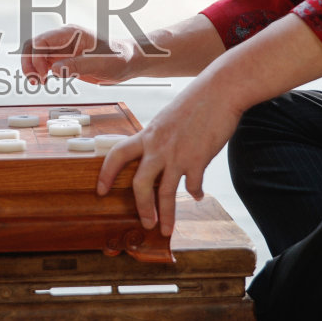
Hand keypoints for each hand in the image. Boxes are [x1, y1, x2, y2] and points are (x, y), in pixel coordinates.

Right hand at [20, 25, 135, 85]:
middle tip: (34, 81)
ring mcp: (63, 49)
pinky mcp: (65, 60)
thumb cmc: (119, 57)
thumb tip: (54, 69)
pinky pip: (45, 64)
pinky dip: (40, 72)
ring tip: (39, 83)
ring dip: (33, 69)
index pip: (41, 41)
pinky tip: (45, 82)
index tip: (42, 74)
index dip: (35, 57)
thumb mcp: (101, 63)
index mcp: (70, 33)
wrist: (130, 61)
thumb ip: (77, 65)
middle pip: (34, 46)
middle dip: (29, 63)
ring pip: (36, 56)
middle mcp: (63, 39)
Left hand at [95, 77, 241, 236]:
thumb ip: (159, 137)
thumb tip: (156, 150)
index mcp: (147, 135)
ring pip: (166, 193)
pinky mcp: (198, 159)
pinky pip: (193, 185)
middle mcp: (158, 147)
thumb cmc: (195, 101)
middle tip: (145, 222)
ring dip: (166, 214)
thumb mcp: (167, 118)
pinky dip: (195, 194)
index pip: (117, 155)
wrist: (220, 91)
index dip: (105, 174)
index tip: (100, 190)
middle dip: (141, 207)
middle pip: (140, 184)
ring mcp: (178, 155)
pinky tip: (197, 197)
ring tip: (166, 229)